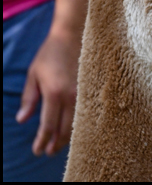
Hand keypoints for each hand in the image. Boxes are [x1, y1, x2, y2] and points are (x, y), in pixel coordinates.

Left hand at [16, 32, 79, 155]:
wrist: (73, 35)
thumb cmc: (50, 53)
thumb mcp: (33, 75)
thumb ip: (29, 99)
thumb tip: (22, 120)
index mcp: (54, 93)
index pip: (48, 126)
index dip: (41, 141)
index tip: (37, 150)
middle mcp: (71, 96)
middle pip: (65, 129)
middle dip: (55, 144)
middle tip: (47, 152)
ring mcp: (85, 93)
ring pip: (78, 123)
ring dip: (68, 137)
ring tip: (59, 143)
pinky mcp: (92, 89)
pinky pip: (86, 113)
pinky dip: (79, 124)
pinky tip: (74, 127)